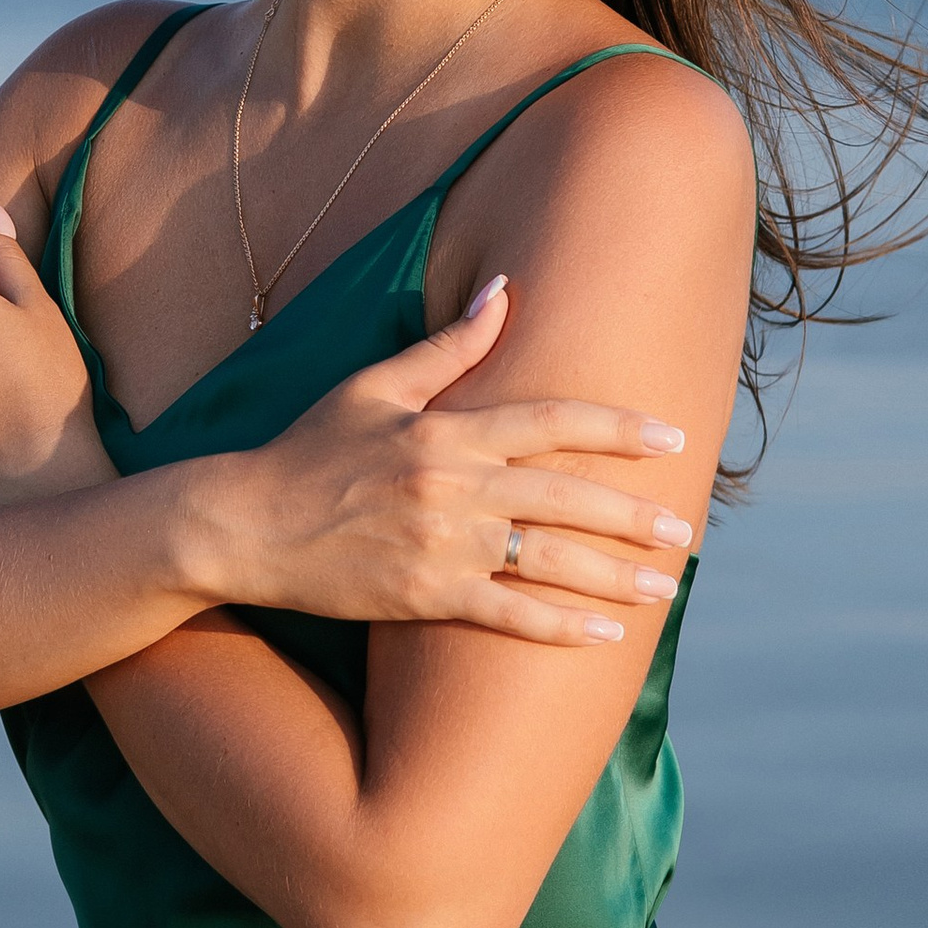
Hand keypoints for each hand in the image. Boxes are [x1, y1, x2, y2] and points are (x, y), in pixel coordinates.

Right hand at [188, 280, 695, 647]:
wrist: (241, 525)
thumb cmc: (306, 450)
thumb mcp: (373, 386)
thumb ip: (447, 346)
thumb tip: (504, 290)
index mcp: (445, 429)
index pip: (551, 420)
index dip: (616, 428)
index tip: (670, 435)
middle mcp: (451, 485)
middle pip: (565, 495)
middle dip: (633, 512)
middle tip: (686, 527)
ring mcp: (439, 545)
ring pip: (548, 559)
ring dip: (614, 576)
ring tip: (664, 586)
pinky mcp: (422, 596)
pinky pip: (507, 614)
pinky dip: (559, 627)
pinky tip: (604, 636)